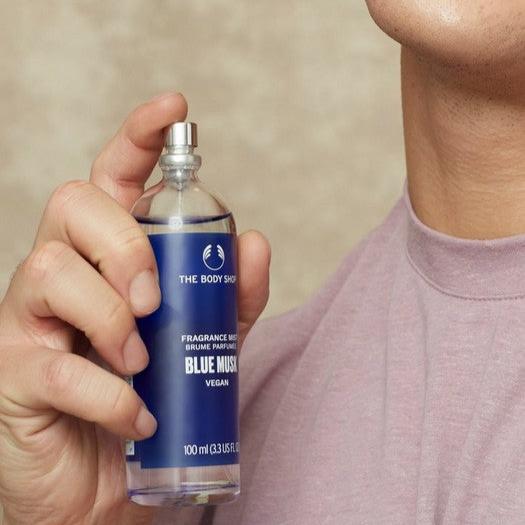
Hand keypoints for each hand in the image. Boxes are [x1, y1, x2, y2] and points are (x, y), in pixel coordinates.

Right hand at [0, 93, 269, 524]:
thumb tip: (253, 241)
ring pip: (50, 269)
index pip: (113, 178)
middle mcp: (62, 273)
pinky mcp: (13, 373)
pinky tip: (135, 414)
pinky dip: (109, 392)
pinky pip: (53, 364)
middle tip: (156, 300)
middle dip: (125, 244)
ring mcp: (29, 319)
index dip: (138, 138)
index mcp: (108, 258)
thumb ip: (230, 295)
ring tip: (142, 361)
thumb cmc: (153, 399)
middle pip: (73, 204)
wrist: (105, 485)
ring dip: (113, 317)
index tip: (174, 109)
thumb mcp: (205, 342)